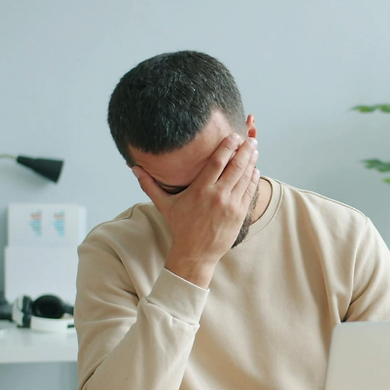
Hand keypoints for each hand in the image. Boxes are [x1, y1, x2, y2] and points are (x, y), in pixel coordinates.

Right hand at [133, 134, 259, 287]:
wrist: (196, 253)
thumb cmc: (181, 227)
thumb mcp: (164, 205)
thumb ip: (150, 185)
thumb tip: (134, 168)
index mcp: (200, 190)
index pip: (217, 162)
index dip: (227, 147)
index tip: (233, 136)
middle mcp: (217, 196)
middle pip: (235, 167)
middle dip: (244, 150)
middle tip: (249, 138)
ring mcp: (230, 205)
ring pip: (244, 178)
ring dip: (251, 162)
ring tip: (254, 149)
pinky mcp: (239, 214)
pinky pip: (249, 192)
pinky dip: (253, 179)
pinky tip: (255, 169)